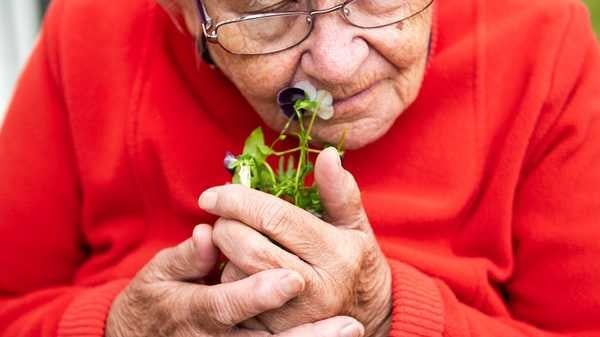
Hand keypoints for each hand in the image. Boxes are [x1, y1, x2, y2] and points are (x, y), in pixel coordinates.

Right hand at [105, 224, 364, 336]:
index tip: (292, 281)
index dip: (257, 294)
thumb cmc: (157, 299)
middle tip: (346, 325)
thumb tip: (209, 235)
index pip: (225, 305)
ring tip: (351, 330)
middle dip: (305, 335)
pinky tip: (337, 336)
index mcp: (192, 310)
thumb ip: (185, 257)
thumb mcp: (159, 274)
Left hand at [198, 148, 391, 336]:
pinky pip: (237, 306)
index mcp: (336, 254)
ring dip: (224, 256)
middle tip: (223, 219)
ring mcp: (296, 317)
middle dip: (226, 227)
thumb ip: (339, 192)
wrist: (372, 316)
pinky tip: (236, 269)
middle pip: (251, 249)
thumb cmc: (356, 262)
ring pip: (238, 278)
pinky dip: (228, 282)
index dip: (238, 201)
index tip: (213, 194)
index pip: (276, 218)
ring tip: (232, 243)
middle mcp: (317, 288)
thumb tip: (327, 155)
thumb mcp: (355, 225)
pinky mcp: (279, 333)